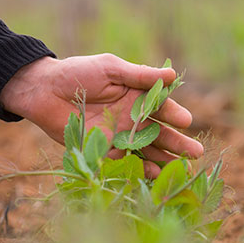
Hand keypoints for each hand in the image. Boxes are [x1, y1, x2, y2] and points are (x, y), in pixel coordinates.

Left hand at [0, 54, 202, 177]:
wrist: (46, 91)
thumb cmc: (78, 73)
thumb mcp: (111, 69)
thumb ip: (140, 75)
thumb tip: (172, 75)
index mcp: (136, 97)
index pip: (161, 108)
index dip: (174, 114)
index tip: (185, 121)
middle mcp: (132, 119)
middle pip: (159, 133)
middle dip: (178, 143)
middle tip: (196, 152)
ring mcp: (120, 137)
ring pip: (147, 151)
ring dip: (164, 160)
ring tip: (182, 169)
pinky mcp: (105, 151)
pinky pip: (126, 162)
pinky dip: (140, 169)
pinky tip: (154, 173)